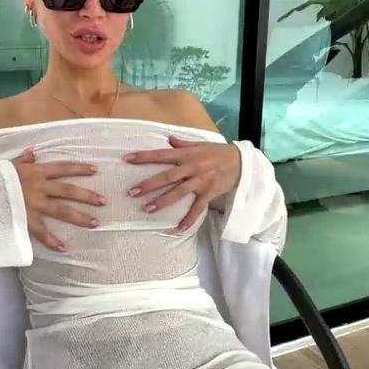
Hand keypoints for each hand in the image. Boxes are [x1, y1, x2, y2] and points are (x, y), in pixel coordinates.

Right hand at [12, 151, 103, 250]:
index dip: (79, 168)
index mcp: (35, 172)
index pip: (62, 168)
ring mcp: (33, 205)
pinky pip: (41, 232)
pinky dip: (52, 241)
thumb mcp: (7, 165)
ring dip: (79, 217)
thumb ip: (22, 160)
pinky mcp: (25, 220)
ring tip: (95, 223)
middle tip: (104, 202)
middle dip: (87, 196)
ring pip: (61, 211)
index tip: (95, 171)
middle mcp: (38, 187)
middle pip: (68, 190)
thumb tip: (32, 152)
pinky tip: (64, 248)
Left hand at [125, 137, 240, 231]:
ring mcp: (200, 181)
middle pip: (167, 176)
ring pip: (179, 193)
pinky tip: (178, 228)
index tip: (127, 159)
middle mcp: (192, 168)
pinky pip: (197, 208)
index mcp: (187, 154)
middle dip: (149, 185)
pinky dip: (189, 219)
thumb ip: (183, 144)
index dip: (144, 157)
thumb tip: (168, 139)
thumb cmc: (218, 152)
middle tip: (132, 192)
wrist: (241, 162)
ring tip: (147, 209)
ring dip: (163, 202)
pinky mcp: (209, 193)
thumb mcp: (200, 144)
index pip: (161, 155)